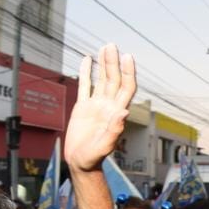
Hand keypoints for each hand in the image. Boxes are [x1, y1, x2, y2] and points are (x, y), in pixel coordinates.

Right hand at [64, 45, 136, 173]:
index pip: (126, 88)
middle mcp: (108, 106)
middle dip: (114, 62)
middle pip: (114, 79)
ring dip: (104, 64)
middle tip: (111, 45)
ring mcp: (96, 106)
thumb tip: (124, 112)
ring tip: (105, 47)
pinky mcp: (83, 108)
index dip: (128, 72)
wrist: (80, 163)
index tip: (127, 57)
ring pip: (101, 80)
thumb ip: (115, 130)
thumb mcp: (105, 145)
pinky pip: (85, 86)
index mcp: (116, 113)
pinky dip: (86, 72)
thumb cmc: (94, 158)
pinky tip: (87, 59)